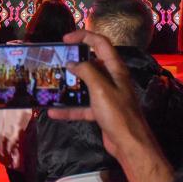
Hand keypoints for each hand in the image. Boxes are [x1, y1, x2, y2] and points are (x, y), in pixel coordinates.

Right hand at [48, 29, 173, 181]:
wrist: (130, 145)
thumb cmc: (118, 113)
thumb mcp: (101, 89)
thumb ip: (86, 72)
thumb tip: (72, 63)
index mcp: (115, 69)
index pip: (100, 43)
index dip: (83, 37)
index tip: (65, 39)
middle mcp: (112, 79)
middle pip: (92, 63)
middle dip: (74, 60)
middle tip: (56, 60)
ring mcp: (106, 96)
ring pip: (85, 85)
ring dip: (69, 85)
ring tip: (52, 83)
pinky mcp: (101, 111)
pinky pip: (82, 106)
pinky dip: (69, 108)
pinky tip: (53, 112)